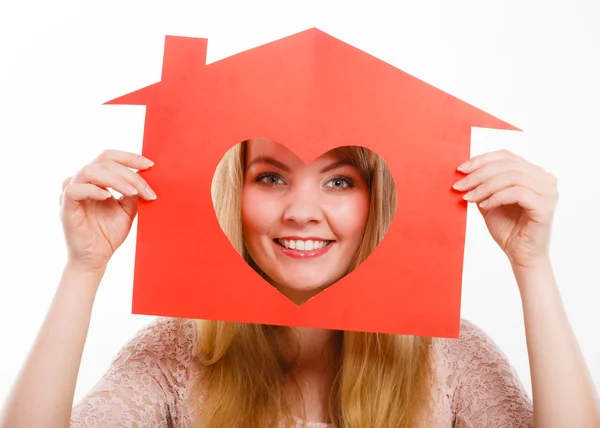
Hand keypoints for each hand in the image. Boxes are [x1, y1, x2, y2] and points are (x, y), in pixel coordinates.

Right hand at [60, 150, 156, 271]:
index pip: (109, 158)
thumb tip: (144, 175)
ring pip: (90, 171)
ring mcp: (71, 192)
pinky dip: (93, 190)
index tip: (150, 165)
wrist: (96, 258)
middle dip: (128, 172)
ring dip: (115, 179)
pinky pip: (75, 189)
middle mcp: (82, 182)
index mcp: (96, 180)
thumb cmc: (109, 234)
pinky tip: (109, 197)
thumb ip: (133, 192)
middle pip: (103, 162)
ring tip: (132, 192)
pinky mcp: (66, 206)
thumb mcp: (128, 209)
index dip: (129, 157)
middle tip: (145, 187)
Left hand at [453, 149, 557, 269]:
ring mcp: (548, 192)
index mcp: (533, 173)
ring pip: (511, 177)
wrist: (520, 255)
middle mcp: (545, 179)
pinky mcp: (545, 206)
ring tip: (470, 198)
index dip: (481, 160)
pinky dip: (496, 197)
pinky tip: (484, 206)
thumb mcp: (489, 201)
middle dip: (478, 174)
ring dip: (485, 186)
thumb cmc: (507, 228)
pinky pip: (517, 193)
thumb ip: (482, 185)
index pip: (506, 156)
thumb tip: (463, 170)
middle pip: (507, 165)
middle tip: (460, 185)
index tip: (461, 169)